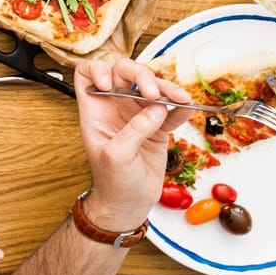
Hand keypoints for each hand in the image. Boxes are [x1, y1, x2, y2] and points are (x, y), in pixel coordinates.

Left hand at [71, 57, 189, 232]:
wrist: (129, 204)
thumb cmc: (112, 182)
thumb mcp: (116, 156)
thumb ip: (133, 130)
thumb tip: (155, 109)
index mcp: (95, 110)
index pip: (87, 74)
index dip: (98, 70)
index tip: (111, 84)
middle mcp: (115, 107)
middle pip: (125, 73)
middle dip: (141, 75)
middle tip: (153, 93)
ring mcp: (137, 116)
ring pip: (152, 89)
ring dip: (167, 89)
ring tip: (181, 98)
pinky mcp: (157, 128)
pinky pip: (170, 111)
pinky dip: (180, 107)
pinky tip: (187, 108)